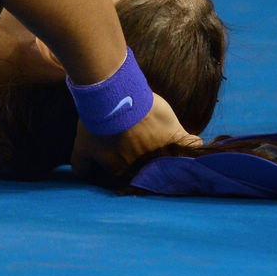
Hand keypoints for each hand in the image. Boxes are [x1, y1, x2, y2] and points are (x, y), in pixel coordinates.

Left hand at [70, 92, 200, 187]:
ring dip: (171, 158)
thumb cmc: (97, 122)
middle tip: (149, 155)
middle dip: (151, 167)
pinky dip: (193, 144)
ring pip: (170, 159)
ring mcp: (160, 149)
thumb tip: (83, 177)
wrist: (113, 96)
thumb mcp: (82, 147)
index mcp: (123, 170)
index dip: (129, 172)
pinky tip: (195, 144)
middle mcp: (143, 164)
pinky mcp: (173, 133)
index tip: (129, 166)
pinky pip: (190, 143)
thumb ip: (81, 166)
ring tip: (171, 152)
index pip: (129, 179)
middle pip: (151, 170)